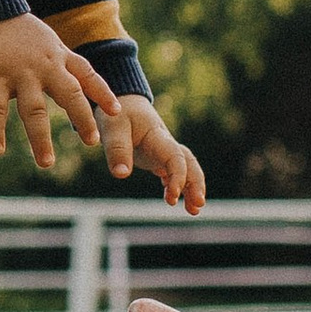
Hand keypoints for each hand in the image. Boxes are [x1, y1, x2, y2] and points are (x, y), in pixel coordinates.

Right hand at [0, 14, 121, 170]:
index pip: (87, 74)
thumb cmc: (16, 32)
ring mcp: (19, 73)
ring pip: (34, 110)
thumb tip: (75, 89)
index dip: (102, 92)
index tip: (116, 111)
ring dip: (40, 138)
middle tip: (92, 142)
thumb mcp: (46, 43)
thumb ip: (60, 64)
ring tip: (46, 163)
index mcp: (57, 56)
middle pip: (69, 94)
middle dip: (82, 118)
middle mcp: (44, 65)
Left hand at [113, 95, 207, 215]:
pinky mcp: (157, 156)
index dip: (178, 177)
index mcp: (158, 136)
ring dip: (191, 187)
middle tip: (198, 205)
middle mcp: (165, 144)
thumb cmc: (116, 113)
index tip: (172, 197)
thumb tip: (122, 175)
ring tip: (193, 210)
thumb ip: (117, 150)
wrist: (122, 101)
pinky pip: (173, 171)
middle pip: (189, 163)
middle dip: (195, 183)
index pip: (175, 157)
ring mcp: (163, 150)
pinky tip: (173, 200)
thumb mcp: (112, 128)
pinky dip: (177, 185)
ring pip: (185, 168)